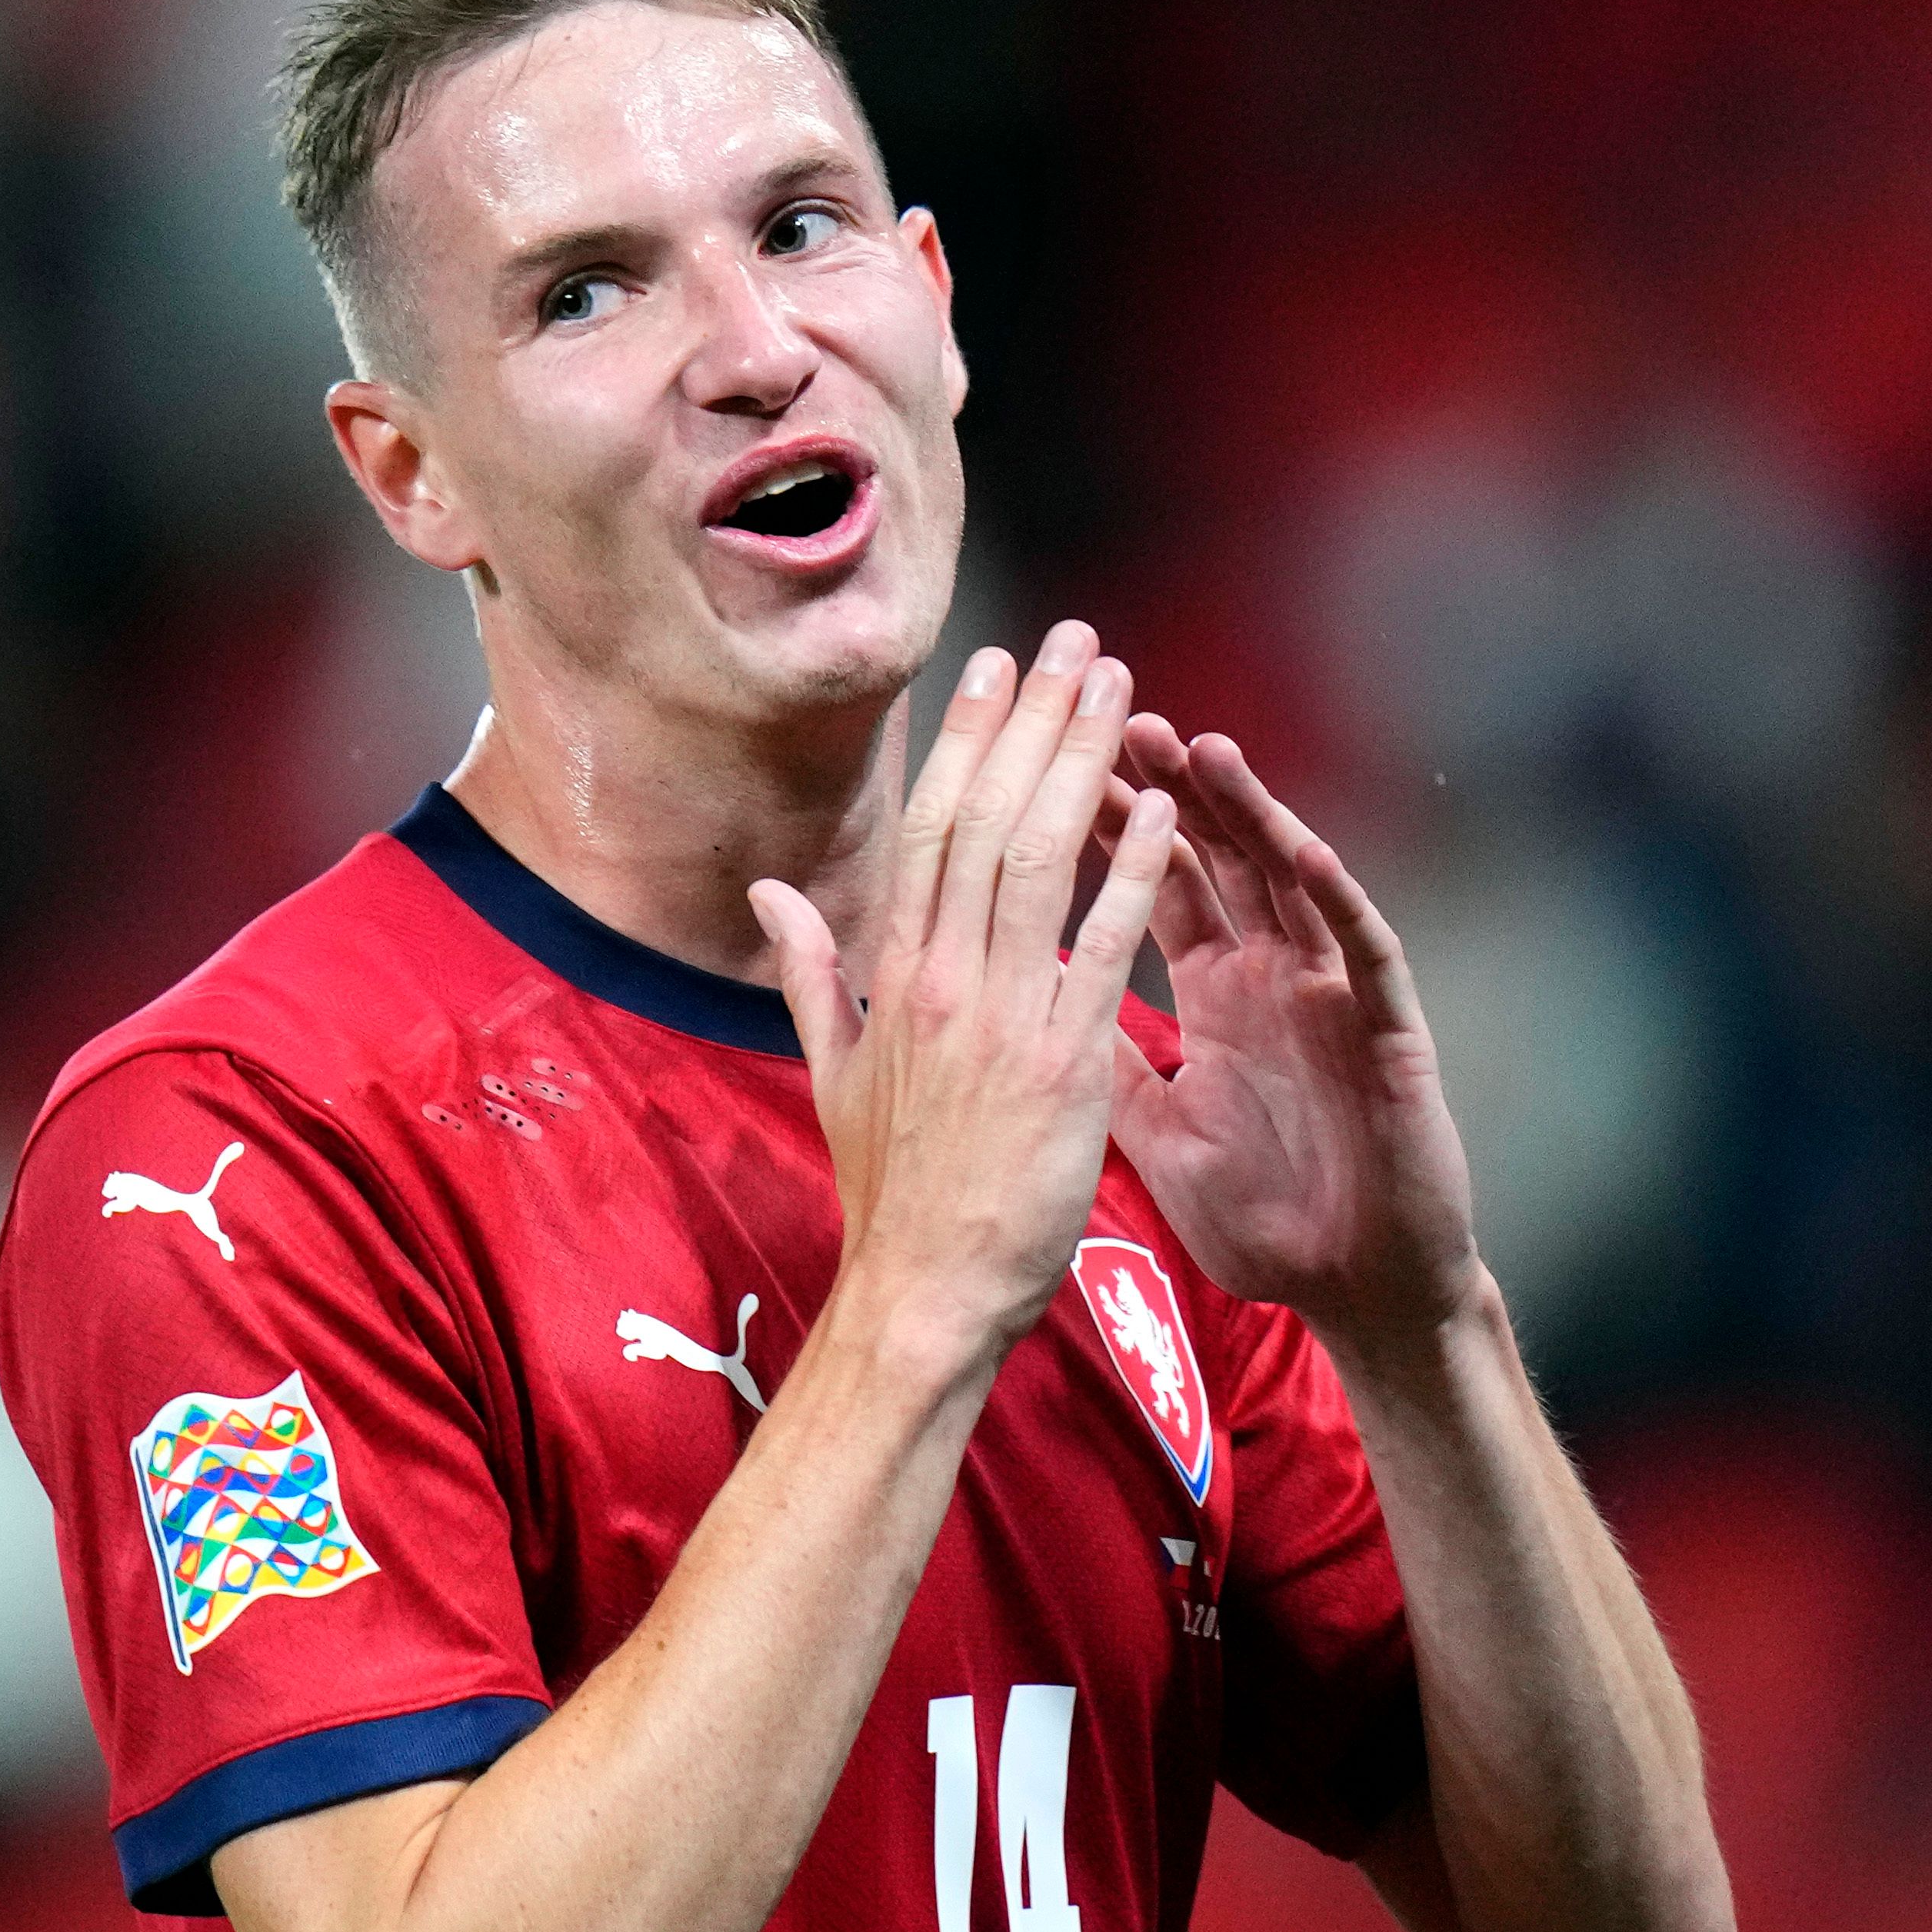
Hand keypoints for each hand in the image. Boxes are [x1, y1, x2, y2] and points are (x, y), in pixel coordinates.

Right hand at [750, 624, 1176, 1359]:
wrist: (926, 1290)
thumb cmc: (891, 1192)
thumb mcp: (833, 1074)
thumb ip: (813, 973)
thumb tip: (770, 893)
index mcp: (894, 974)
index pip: (930, 825)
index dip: (965, 738)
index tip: (994, 667)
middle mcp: (943, 978)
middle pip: (988, 816)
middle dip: (1033, 719)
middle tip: (1073, 641)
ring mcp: (1003, 1016)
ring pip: (1041, 857)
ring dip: (1083, 762)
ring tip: (1118, 687)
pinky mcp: (1065, 1063)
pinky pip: (1103, 946)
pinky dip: (1131, 871)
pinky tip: (1161, 808)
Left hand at [1101, 719, 1479, 1348]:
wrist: (1353, 1291)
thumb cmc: (1264, 1217)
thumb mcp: (1155, 1133)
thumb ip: (1104, 1061)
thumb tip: (1023, 1001)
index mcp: (1215, 992)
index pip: (1154, 883)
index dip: (1109, 820)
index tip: (1052, 755)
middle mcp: (1275, 976)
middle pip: (1219, 856)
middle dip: (1171, 785)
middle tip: (1117, 710)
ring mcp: (1335, 998)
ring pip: (1292, 884)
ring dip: (1252, 817)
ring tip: (1203, 749)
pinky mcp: (1390, 1037)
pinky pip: (1368, 957)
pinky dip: (1340, 904)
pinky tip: (1310, 853)